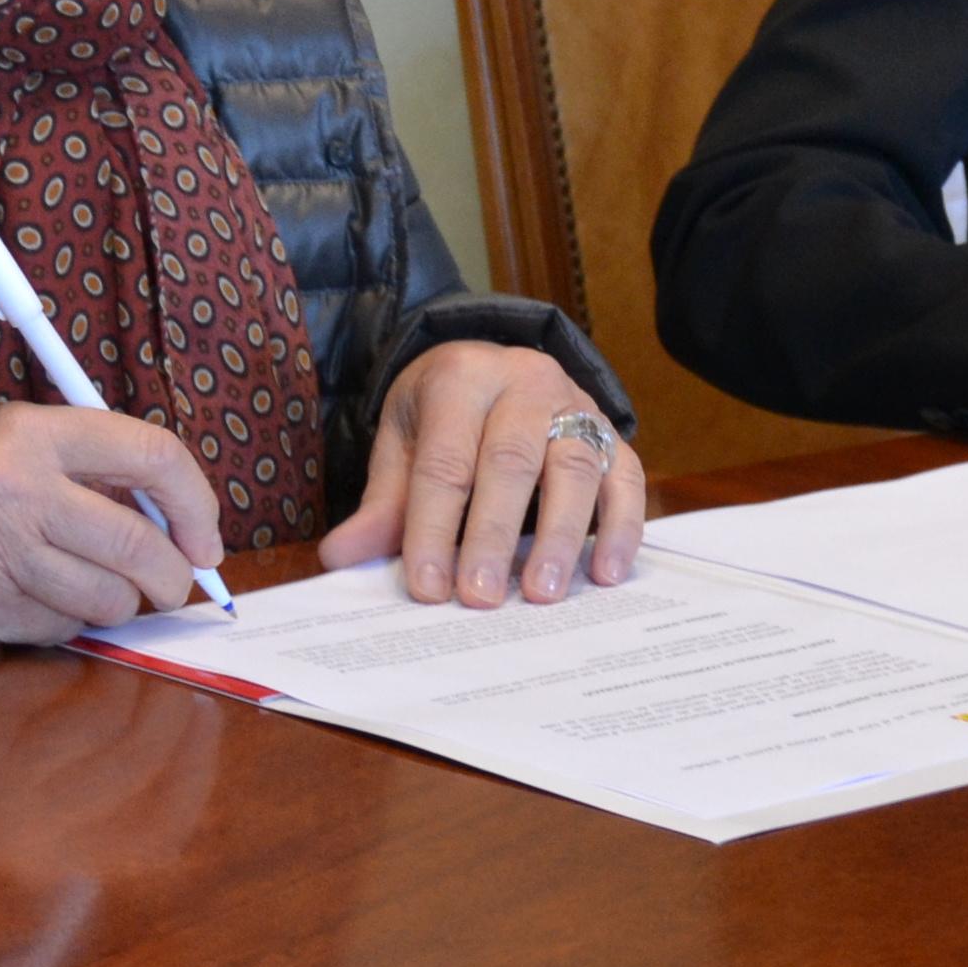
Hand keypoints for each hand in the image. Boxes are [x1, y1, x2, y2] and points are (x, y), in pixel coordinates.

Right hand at [0, 404, 224, 647]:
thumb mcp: (2, 444)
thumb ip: (84, 468)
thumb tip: (176, 514)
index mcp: (30, 433)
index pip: (153, 455)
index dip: (197, 504)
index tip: (207, 539)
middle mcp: (16, 489)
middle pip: (141, 546)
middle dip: (170, 576)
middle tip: (171, 583)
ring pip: (109, 600)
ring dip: (115, 603)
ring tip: (86, 583)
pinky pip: (62, 627)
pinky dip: (64, 621)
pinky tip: (31, 597)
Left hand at [320, 341, 646, 606]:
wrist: (493, 369)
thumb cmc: (443, 416)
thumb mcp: (403, 444)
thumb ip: (382, 504)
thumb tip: (341, 558)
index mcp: (460, 378)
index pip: (445, 460)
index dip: (434, 527)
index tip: (429, 588)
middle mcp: (524, 382)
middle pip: (511, 462)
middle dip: (493, 535)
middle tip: (480, 597)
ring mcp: (576, 404)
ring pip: (574, 468)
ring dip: (561, 537)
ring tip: (542, 593)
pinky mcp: (613, 433)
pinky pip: (626, 479)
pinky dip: (621, 528)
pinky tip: (606, 574)